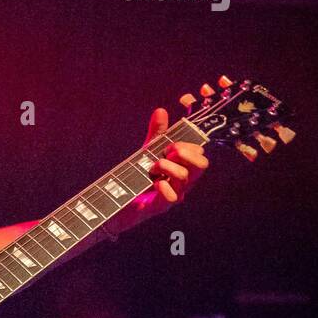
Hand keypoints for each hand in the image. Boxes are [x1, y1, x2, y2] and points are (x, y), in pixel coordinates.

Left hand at [115, 107, 208, 232]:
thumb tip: (161, 110)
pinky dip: (163, 186)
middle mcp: (182, 183)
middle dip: (185, 153)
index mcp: (183, 168)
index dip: (189, 146)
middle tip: (167, 152)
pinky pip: (171, 197)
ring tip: (152, 166)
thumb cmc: (136, 178)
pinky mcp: (159, 206)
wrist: (115, 202)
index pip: (200, 154)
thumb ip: (156, 134)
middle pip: (201, 165)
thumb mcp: (147, 152)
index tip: (170, 144)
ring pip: (185, 178)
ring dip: (168, 166)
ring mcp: (173, 195)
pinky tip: (154, 182)